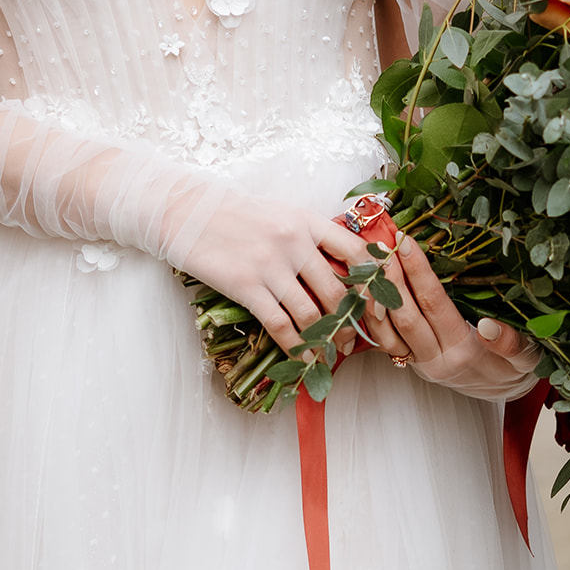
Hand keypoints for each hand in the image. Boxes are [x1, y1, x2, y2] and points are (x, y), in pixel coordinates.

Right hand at [178, 193, 373, 358]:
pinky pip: (279, 324)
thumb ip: (311, 236)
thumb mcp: (282, 213)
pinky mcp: (246, 286)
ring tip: (333, 352)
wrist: (187, 211)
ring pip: (311, 312)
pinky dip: (296, 346)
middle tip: (356, 338)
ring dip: (326, 339)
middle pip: (337, 290)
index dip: (375, 281)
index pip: (356, 251)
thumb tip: (343, 266)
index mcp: (307, 221)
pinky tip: (303, 358)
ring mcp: (270, 265)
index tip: (381, 301)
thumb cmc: (238, 214)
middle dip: (352, 321)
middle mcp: (294, 242)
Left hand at [363, 231, 540, 399]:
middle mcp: (436, 359)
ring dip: (374, 297)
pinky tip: (365, 288)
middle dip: (390, 278)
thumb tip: (489, 326)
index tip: (406, 242)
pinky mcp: (409, 362)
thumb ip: (511, 344)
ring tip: (366, 263)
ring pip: (386, 332)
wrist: (501, 392)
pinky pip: (383, 340)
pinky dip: (371, 314)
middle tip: (380, 245)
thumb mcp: (525, 357)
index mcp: (464, 352)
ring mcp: (419, 363)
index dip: (419, 273)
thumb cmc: (514, 368)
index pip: (435, 305)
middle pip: (405, 315)